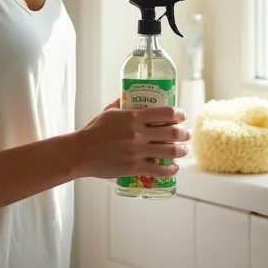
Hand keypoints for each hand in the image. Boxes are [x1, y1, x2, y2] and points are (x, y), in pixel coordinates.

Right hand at [71, 99, 189, 179]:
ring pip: (168, 152)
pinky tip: (174, 169)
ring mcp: (137, 151)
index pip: (164, 113)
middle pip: (171, 133)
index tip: (182, 116)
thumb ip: (122, 104)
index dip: (178, 114)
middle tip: (186, 134)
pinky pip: (157, 170)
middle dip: (183, 134)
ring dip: (180, 151)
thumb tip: (129, 96)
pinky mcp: (133, 167)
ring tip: (183, 150)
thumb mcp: (108, 112)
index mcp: (133, 117)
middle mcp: (138, 133)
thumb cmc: (93, 131)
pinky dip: (170, 170)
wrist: (80, 152)